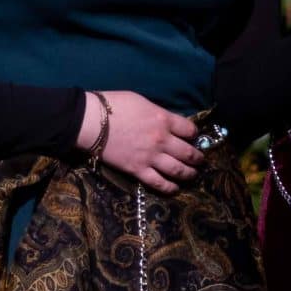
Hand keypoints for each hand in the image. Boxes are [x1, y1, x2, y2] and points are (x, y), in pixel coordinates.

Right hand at [82, 89, 203, 192]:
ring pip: (178, 170)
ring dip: (189, 173)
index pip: (189, 130)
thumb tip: (166, 120)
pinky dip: (170, 188)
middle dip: (197, 157)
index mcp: (163, 119)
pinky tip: (175, 188)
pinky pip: (159, 183)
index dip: (194, 134)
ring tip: (192, 174)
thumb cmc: (113, 106)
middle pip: (188, 152)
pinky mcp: (138, 170)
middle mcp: (162, 140)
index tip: (193, 137)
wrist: (91, 122)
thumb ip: (157, 113)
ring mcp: (151, 157)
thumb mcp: (142, 101)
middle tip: (199, 160)